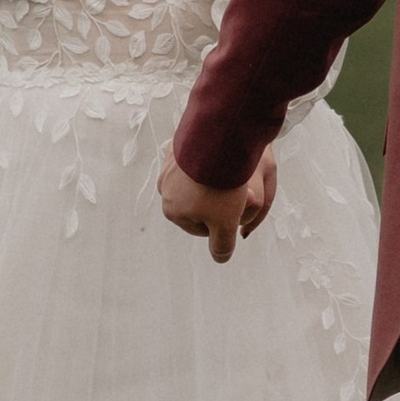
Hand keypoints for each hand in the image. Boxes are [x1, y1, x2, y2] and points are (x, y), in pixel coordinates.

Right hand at [159, 149, 277, 262]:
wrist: (216, 142)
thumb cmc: (221, 187)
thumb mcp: (226, 223)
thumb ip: (221, 245)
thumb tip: (220, 259)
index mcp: (172, 212)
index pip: (201, 227)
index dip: (222, 222)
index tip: (235, 210)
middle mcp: (164, 190)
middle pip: (196, 204)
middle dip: (214, 201)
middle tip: (235, 191)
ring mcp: (168, 167)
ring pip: (194, 181)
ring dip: (210, 181)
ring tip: (230, 174)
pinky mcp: (176, 147)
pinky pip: (193, 160)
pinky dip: (205, 161)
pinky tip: (219, 158)